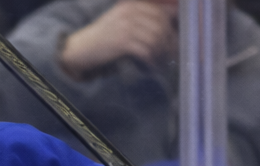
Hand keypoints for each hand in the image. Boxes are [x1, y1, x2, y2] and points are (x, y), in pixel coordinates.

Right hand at [59, 0, 176, 78]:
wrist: (81, 48)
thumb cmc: (105, 37)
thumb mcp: (123, 21)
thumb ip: (143, 20)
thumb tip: (170, 29)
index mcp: (133, 4)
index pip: (163, 11)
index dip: (173, 26)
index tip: (177, 40)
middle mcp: (131, 12)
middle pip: (162, 25)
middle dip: (170, 42)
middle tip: (173, 55)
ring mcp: (126, 26)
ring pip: (156, 38)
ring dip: (162, 53)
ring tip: (163, 62)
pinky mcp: (122, 42)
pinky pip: (146, 50)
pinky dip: (152, 60)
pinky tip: (152, 66)